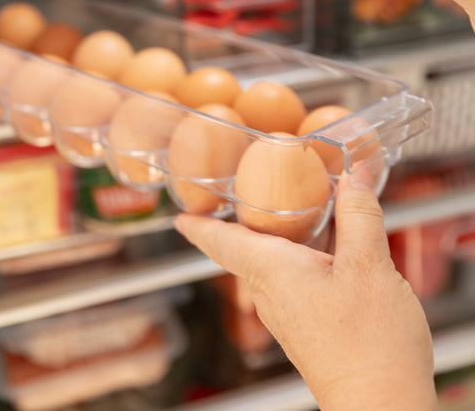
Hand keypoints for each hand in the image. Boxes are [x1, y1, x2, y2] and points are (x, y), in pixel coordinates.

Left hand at [174, 172, 436, 410]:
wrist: (383, 408)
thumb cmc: (369, 346)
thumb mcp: (369, 266)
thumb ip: (359, 216)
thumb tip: (355, 174)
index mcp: (273, 272)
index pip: (221, 242)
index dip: (199, 224)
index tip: (179, 213)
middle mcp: (272, 294)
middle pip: (242, 251)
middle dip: (237, 224)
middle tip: (233, 197)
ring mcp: (288, 315)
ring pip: (268, 266)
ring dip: (270, 239)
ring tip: (282, 213)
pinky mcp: (308, 327)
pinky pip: (290, 281)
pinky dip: (297, 257)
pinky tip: (323, 251)